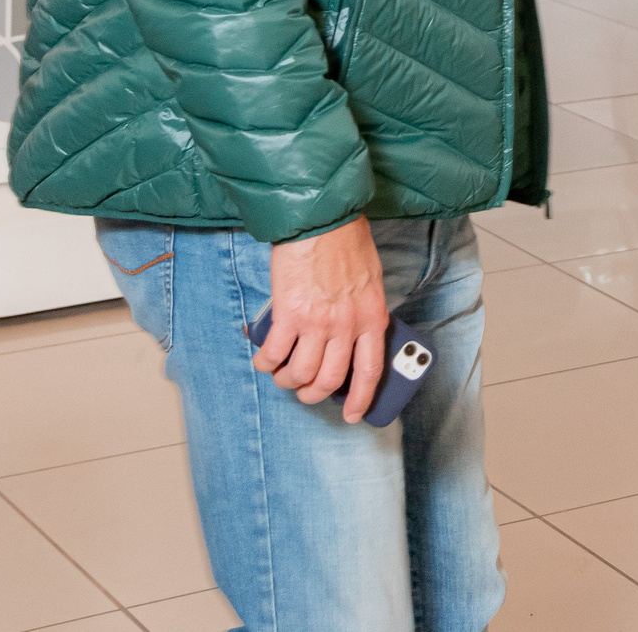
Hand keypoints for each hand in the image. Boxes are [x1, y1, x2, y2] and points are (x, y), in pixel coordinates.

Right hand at [254, 218, 389, 422]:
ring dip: (287, 381)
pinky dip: (266, 364)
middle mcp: (347, 327)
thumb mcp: (371, 282)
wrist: (323, 221)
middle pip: (330, 380)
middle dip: (313, 394)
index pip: (370, 371)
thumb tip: (352, 337)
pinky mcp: (289, 316)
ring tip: (282, 375)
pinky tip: (264, 360)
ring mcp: (318, 323)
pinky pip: (274, 355)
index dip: (361, 399)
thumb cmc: (348, 244)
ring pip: (300, 374)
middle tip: (304, 391)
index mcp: (372, 318)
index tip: (352, 415)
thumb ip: (364, 312)